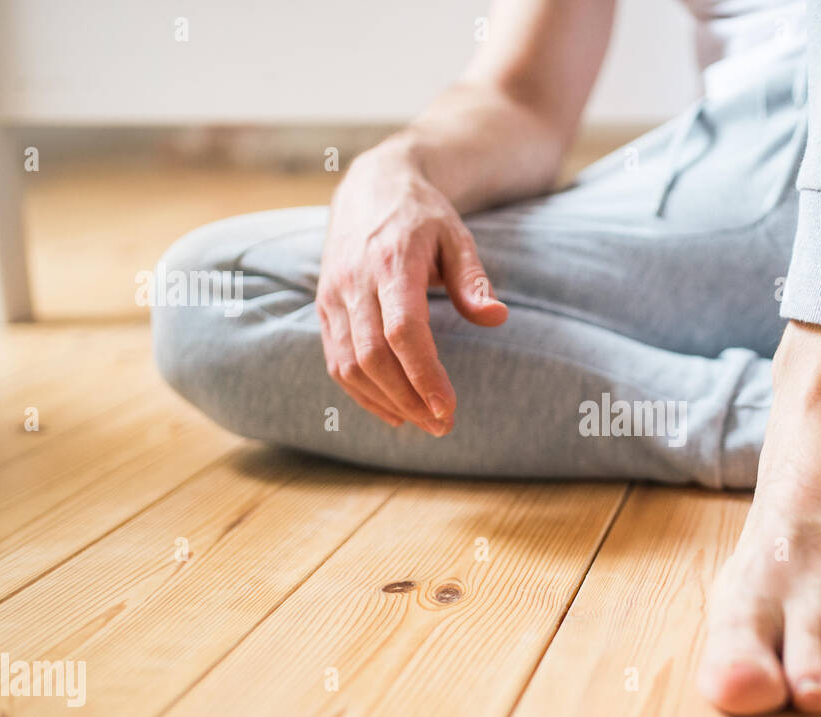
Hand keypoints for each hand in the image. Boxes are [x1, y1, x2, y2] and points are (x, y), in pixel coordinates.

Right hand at [316, 136, 508, 432]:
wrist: (370, 186)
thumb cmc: (422, 216)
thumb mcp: (457, 237)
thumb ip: (473, 280)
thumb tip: (497, 317)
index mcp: (391, 262)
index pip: (403, 330)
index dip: (423, 374)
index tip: (448, 408)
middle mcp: (355, 282)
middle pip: (373, 356)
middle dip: (408, 398)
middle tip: (442, 426)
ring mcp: (333, 296)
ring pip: (348, 365)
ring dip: (385, 402)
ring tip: (422, 423)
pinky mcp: (323, 308)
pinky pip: (335, 361)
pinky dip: (361, 393)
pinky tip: (393, 410)